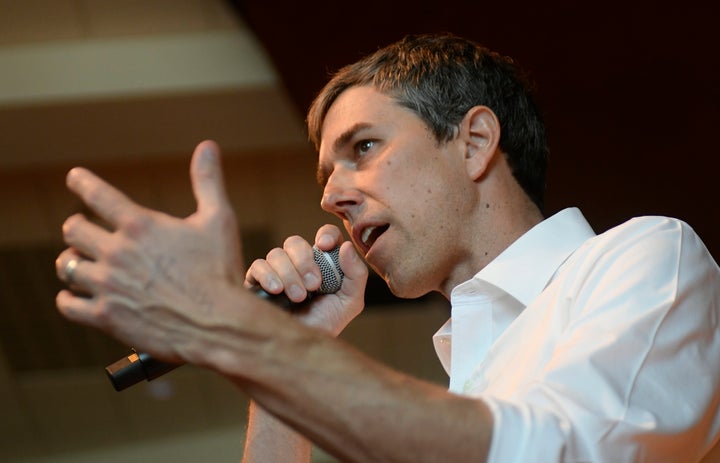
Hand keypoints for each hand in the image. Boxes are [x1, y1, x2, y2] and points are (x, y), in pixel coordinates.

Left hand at [55, 140, 243, 362]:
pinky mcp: (106, 317)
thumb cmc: (221, 271)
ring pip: (67, 266)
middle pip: (74, 229)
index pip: (98, 194)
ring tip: (78, 262)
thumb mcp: (218, 220)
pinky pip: (68, 305)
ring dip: (72, 261)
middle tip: (84, 230)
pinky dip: (69, 299)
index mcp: (140, 225)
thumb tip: (208, 146)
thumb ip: (207, 181)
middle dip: (79, 227)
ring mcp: (108, 286)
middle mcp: (117, 252)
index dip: (83, 182)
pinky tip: (75, 296)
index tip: (74, 177)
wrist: (219, 325)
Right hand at [245, 225, 367, 335]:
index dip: (326, 235)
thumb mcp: (350, 301)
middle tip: (314, 284)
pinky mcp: (257, 283)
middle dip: (305, 260)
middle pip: (295, 242)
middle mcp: (297, 263)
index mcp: (322, 262)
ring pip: (276, 254)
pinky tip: (277, 291)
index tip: (326, 246)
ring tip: (298, 297)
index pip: (324, 236)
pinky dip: (268, 275)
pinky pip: (258, 266)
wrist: (300, 350)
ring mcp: (276, 271)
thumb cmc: (326, 324)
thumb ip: (356, 274)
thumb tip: (345, 247)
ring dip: (290, 274)